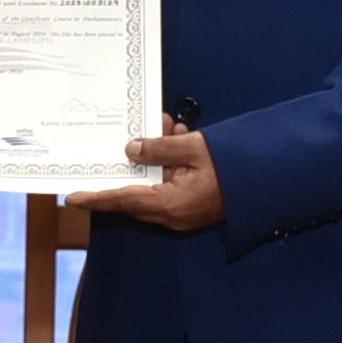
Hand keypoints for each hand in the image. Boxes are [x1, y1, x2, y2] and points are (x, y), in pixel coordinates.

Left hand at [65, 121, 223, 231]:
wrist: (269, 181)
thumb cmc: (235, 166)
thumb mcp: (194, 148)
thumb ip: (159, 148)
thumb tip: (131, 149)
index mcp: (170, 204)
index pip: (123, 200)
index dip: (97, 197)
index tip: (72, 196)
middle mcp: (172, 215)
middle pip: (136, 193)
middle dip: (130, 164)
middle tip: (125, 139)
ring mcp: (183, 213)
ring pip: (154, 185)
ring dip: (155, 158)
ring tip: (164, 127)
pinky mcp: (192, 206)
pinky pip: (170, 185)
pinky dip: (170, 164)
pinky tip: (178, 137)